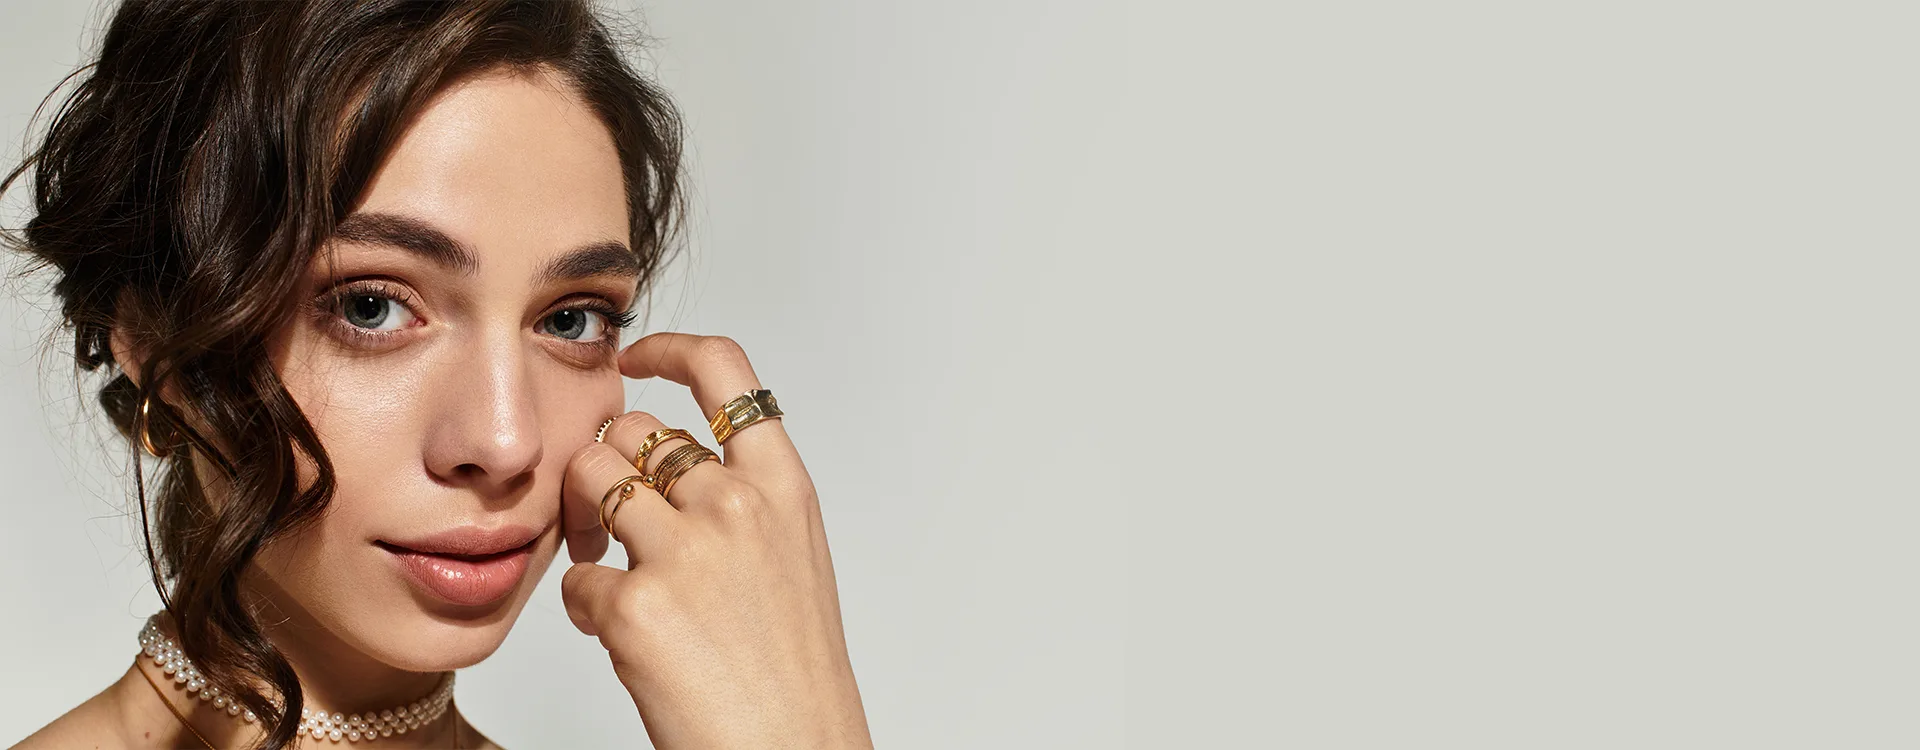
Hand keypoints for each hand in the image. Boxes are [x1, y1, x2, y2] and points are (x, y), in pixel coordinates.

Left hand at [558, 333, 871, 748]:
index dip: (670, 348)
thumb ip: (743, 495)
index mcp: (783, 487)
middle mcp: (737, 504)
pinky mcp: (635, 606)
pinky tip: (621, 635)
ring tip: (607, 564)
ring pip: (588, 477)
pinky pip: (577, 576)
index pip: (725, 371)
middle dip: (607, 463)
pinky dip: (586, 604)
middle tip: (608, 516)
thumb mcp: (791, 556)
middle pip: (632, 428)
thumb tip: (672, 456)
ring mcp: (685, 552)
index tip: (634, 356)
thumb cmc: (791, 669)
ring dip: (582, 516)